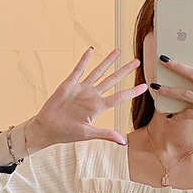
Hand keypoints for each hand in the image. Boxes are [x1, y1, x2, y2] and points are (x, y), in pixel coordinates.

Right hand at [29, 47, 146, 148]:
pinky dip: (85, 60)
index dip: (132, 91)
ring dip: (108, 61)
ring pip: (98, 72)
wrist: (46, 128)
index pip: (119, 97)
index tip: (145, 86)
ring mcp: (81, 89)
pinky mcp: (69, 84)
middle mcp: (92, 96)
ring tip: (119, 51)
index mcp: (98, 107)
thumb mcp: (88, 134)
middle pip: (112, 80)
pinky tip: (91, 50)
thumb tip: (123, 142)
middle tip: (137, 62)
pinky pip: (78, 69)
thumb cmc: (66, 133)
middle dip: (125, 71)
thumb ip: (105, 134)